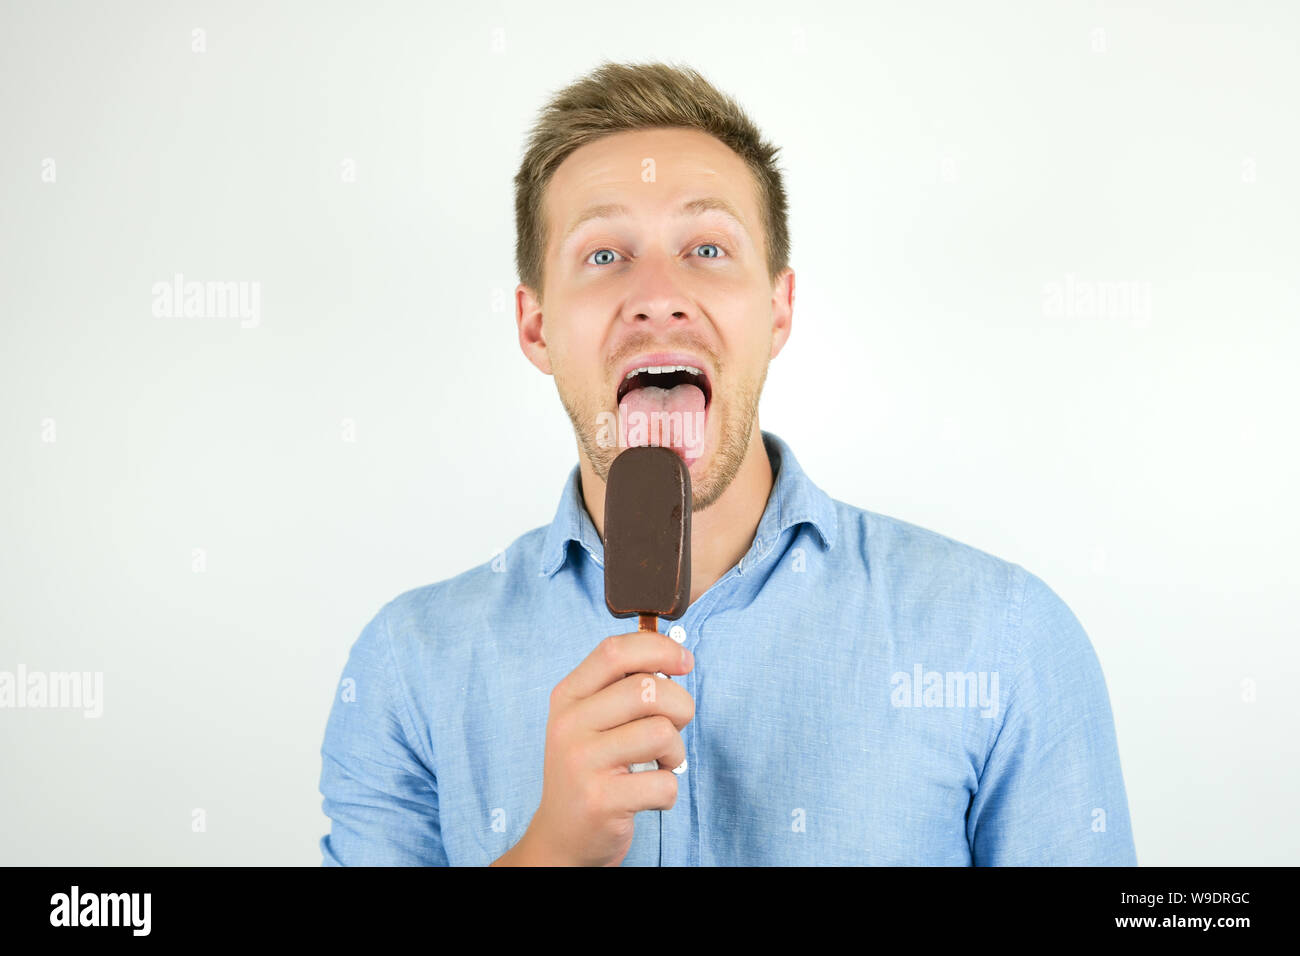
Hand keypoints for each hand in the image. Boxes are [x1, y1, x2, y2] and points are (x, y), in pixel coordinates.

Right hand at [508, 630, 694, 865]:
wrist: (561, 836)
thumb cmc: (589, 770)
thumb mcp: (590, 720)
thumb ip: (621, 688)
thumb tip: (672, 659)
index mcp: (568, 696)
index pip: (615, 651)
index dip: (659, 649)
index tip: (684, 661)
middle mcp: (570, 724)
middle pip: (647, 689)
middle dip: (681, 705)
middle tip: (676, 727)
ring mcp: (582, 762)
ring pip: (661, 733)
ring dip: (676, 752)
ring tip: (660, 765)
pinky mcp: (600, 800)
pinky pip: (663, 783)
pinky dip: (668, 791)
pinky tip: (649, 795)